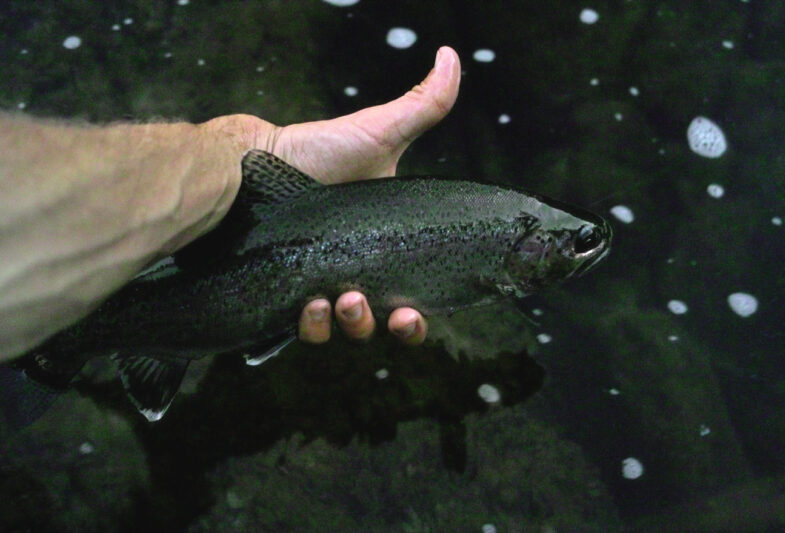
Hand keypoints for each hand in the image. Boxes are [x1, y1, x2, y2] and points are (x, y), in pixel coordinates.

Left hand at [211, 46, 459, 344]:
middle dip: (376, 324)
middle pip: (375, 324)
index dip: (415, 319)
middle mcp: (352, 272)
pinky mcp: (282, 294)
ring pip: (339, 329)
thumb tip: (452, 58)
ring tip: (338, 298)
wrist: (256, 167)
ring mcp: (317, 285)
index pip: (408, 299)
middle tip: (362, 301)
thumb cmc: (319, 153)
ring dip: (346, 324)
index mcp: (382, 248)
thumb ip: (423, 105)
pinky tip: (307, 304)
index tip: (412, 315)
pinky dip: (310, 325)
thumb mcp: (378, 133)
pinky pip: (301, 328)